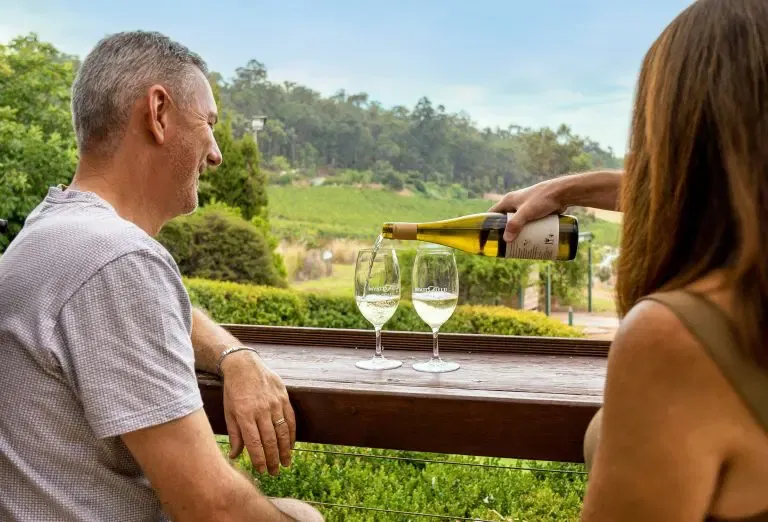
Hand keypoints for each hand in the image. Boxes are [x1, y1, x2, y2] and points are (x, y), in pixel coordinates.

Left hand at [220, 351, 295, 475]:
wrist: (244, 365)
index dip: (259, 459)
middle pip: (270, 440)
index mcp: (244, 414)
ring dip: (285, 450)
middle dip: (273, 459)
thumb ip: (234, 434)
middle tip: (275, 472)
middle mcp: (261, 409)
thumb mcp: (229, 412)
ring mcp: (274, 403)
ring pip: (282, 432)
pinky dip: (292, 434)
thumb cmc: (233, 391)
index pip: (254, 443)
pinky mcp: (284, 397)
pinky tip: (291, 445)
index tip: (262, 471)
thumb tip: (235, 456)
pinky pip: (290, 419)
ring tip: (286, 463)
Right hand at [489, 179, 565, 241]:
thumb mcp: (526, 212)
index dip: (487, 225)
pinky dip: (526, 232)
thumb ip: (515, 224)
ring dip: (516, 234)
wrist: (563, 192)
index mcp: (508, 200)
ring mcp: (526, 207)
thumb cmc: (543, 199)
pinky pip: (527, 223)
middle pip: (505, 221)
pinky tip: (529, 241)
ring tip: (516, 247)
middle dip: (504, 234)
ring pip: (517, 223)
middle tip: (504, 247)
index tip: (486, 238)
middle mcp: (515, 203)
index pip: (492, 214)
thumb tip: (506, 239)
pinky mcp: (536, 211)